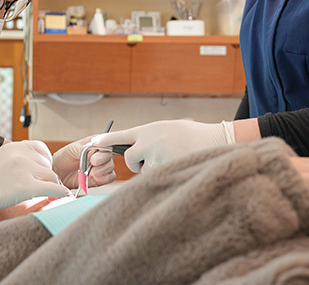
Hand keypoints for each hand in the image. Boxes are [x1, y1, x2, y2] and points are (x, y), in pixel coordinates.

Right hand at [0, 141, 69, 229]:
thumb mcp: (0, 158)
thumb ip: (17, 158)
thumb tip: (34, 165)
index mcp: (14, 146)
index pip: (41, 148)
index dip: (45, 160)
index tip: (45, 168)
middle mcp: (21, 155)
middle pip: (47, 163)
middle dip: (46, 174)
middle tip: (42, 184)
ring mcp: (24, 170)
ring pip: (51, 176)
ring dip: (50, 184)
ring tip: (46, 192)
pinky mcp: (26, 187)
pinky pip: (52, 188)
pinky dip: (60, 193)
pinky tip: (63, 197)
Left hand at [52, 136, 115, 188]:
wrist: (58, 173)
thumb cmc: (64, 158)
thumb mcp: (72, 150)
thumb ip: (84, 149)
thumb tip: (93, 152)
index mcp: (95, 143)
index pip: (107, 142)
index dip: (103, 149)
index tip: (94, 155)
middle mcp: (101, 153)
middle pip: (110, 155)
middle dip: (102, 160)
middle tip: (92, 163)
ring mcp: (102, 166)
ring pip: (111, 166)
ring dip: (102, 170)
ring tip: (90, 172)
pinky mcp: (101, 178)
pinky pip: (110, 177)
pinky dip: (104, 178)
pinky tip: (94, 177)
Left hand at [91, 120, 227, 172]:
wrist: (215, 141)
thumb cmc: (194, 135)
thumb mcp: (169, 128)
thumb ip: (151, 136)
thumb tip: (139, 146)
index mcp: (148, 130)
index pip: (120, 135)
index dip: (105, 140)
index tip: (93, 143)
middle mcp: (147, 142)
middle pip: (128, 158)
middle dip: (136, 163)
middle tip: (151, 160)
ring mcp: (155, 158)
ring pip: (144, 171)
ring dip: (154, 170)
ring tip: (173, 159)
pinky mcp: (164, 170)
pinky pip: (156, 179)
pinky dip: (163, 176)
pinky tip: (177, 166)